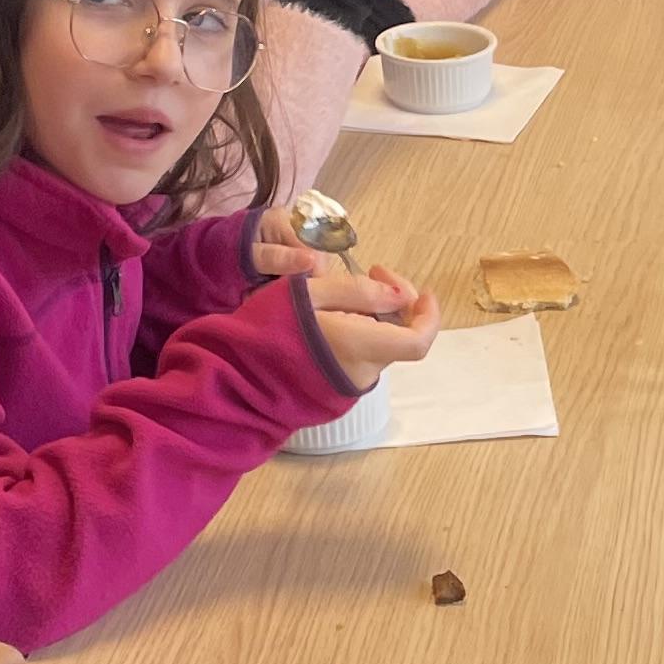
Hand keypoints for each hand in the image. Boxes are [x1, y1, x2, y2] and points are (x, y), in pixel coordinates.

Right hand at [262, 247, 443, 379]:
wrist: (234, 378)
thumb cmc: (266, 328)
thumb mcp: (307, 293)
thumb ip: (358, 292)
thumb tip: (400, 296)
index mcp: (360, 346)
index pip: (418, 341)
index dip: (429, 316)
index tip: (421, 291)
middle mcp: (363, 372)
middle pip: (399, 337)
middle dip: (394, 302)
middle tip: (370, 271)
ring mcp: (350, 386)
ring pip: (379, 345)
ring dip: (374, 317)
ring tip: (341, 294)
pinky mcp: (337, 392)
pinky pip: (360, 357)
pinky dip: (359, 334)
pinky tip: (333, 318)